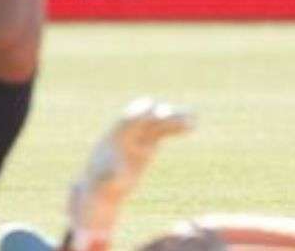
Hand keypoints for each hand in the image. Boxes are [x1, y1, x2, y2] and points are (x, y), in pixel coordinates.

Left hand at [68, 98, 194, 247]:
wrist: (103, 187)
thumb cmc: (101, 187)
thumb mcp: (103, 184)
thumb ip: (109, 177)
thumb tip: (115, 174)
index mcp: (114, 138)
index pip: (127, 120)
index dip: (139, 113)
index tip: (152, 108)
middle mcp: (127, 133)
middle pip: (146, 119)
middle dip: (160, 116)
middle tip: (179, 117)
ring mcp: (139, 136)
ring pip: (158, 123)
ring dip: (174, 119)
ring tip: (193, 121)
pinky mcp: (149, 142)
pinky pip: (164, 130)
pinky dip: (176, 127)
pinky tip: (192, 125)